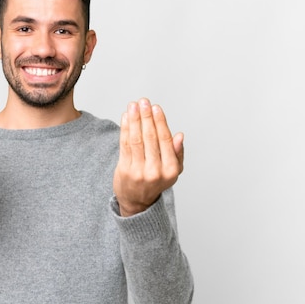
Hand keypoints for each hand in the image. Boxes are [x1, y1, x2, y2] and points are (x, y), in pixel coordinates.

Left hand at [113, 98, 183, 215]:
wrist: (137, 201)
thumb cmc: (156, 181)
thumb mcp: (173, 171)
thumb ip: (177, 153)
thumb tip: (179, 135)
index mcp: (171, 170)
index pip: (165, 140)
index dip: (160, 122)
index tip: (156, 108)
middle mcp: (155, 171)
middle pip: (150, 138)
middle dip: (146, 117)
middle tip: (143, 102)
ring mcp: (139, 171)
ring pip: (136, 140)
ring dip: (134, 120)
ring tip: (133, 106)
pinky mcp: (124, 170)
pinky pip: (124, 145)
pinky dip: (125, 129)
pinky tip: (126, 118)